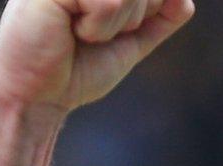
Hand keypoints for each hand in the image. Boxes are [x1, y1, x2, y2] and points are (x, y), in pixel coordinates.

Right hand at [0, 0, 194, 113]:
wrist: (37, 98)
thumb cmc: (76, 71)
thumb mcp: (129, 42)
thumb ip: (157, 19)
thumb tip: (186, 1)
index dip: (145, 9)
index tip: (109, 30)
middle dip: (133, 16)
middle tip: (95, 34)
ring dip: (114, 24)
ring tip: (81, 33)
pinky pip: (108, 0)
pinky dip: (99, 25)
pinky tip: (71, 31)